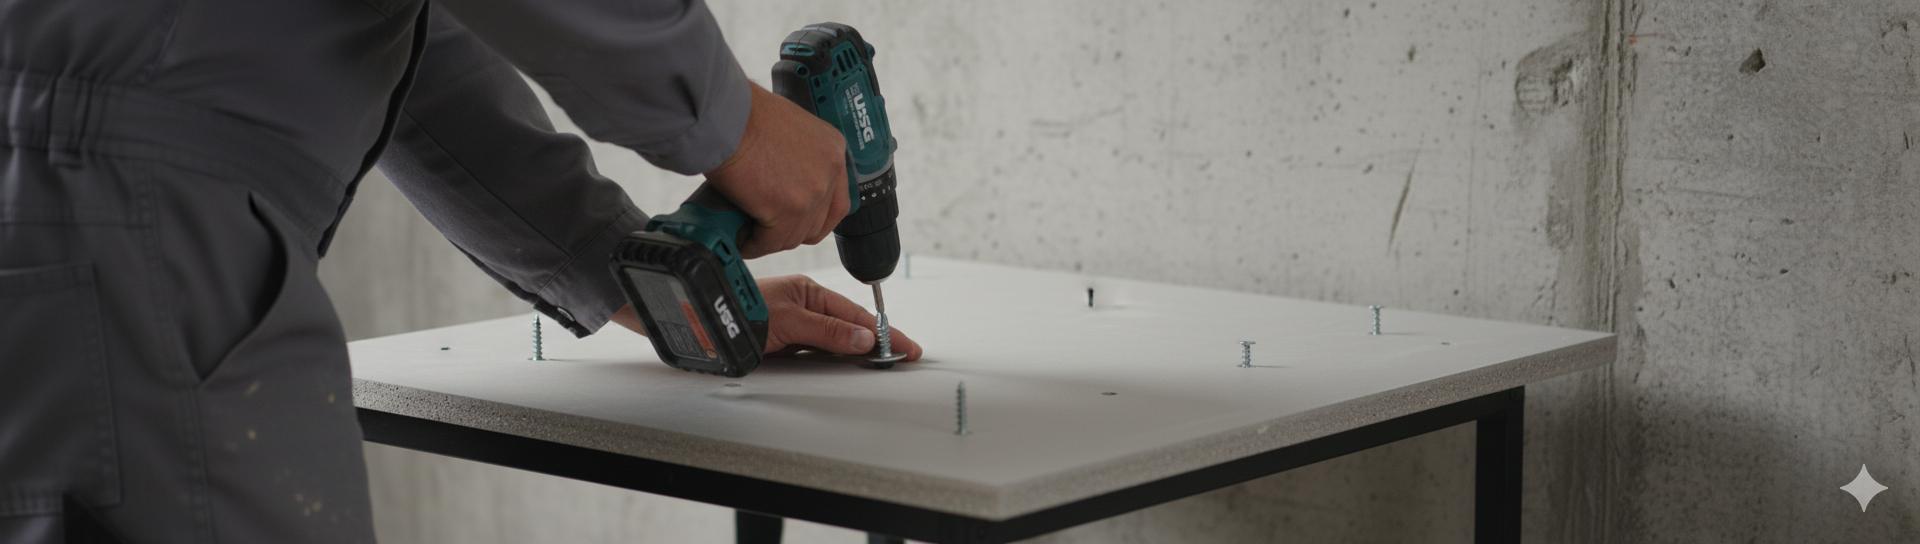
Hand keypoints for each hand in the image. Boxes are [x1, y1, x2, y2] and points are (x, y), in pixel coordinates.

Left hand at [608, 275, 921, 360]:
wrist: (688, 320)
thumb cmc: (731, 310)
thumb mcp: (786, 322)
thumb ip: (826, 333)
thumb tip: (864, 340)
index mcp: (808, 292)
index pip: (856, 316)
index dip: (884, 332)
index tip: (906, 347)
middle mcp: (802, 307)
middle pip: (849, 328)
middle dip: (877, 341)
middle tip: (903, 357)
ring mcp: (792, 325)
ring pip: (833, 341)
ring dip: (855, 352)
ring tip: (882, 363)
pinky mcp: (780, 342)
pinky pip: (816, 352)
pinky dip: (834, 359)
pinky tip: (844, 365)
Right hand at [705, 82, 849, 258]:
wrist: (726, 116)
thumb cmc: (745, 114)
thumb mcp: (790, 129)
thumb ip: (799, 157)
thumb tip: (786, 183)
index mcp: (834, 150)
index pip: (837, 201)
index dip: (815, 217)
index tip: (798, 223)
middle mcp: (830, 173)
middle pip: (817, 223)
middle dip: (792, 231)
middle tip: (769, 230)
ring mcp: (811, 193)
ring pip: (794, 236)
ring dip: (771, 240)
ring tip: (750, 234)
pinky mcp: (787, 210)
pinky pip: (770, 241)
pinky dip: (754, 245)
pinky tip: (742, 240)